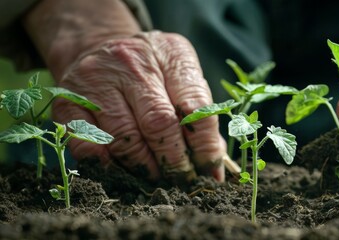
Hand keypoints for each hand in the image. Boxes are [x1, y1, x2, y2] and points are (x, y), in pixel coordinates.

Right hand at [52, 31, 226, 183]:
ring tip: (157, 179)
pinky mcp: (68, 100)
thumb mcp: (181, 73)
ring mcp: (96, 79)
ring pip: (125, 138)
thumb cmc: (153, 68)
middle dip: (175, 162)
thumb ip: (199, 113)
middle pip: (160, 124)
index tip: (209, 172)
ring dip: (144, 168)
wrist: (99, 44)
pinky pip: (87, 144)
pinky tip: (122, 170)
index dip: (205, 146)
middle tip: (182, 181)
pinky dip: (107, 165)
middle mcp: (132, 62)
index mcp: (171, 54)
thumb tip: (213, 164)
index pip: (195, 107)